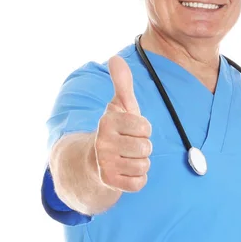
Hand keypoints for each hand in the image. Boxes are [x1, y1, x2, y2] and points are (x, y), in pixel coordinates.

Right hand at [94, 55, 152, 192]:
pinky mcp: (109, 182)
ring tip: (127, 158)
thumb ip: (122, 83)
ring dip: (140, 163)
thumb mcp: (119, 106)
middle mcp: (103, 142)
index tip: (132, 130)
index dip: (143, 129)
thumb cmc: (115, 130)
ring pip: (144, 165)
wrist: (94, 161)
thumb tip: (114, 58)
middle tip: (129, 146)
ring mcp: (105, 163)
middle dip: (142, 147)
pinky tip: (126, 172)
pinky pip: (139, 183)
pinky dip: (137, 179)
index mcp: (107, 121)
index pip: (145, 127)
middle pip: (146, 148)